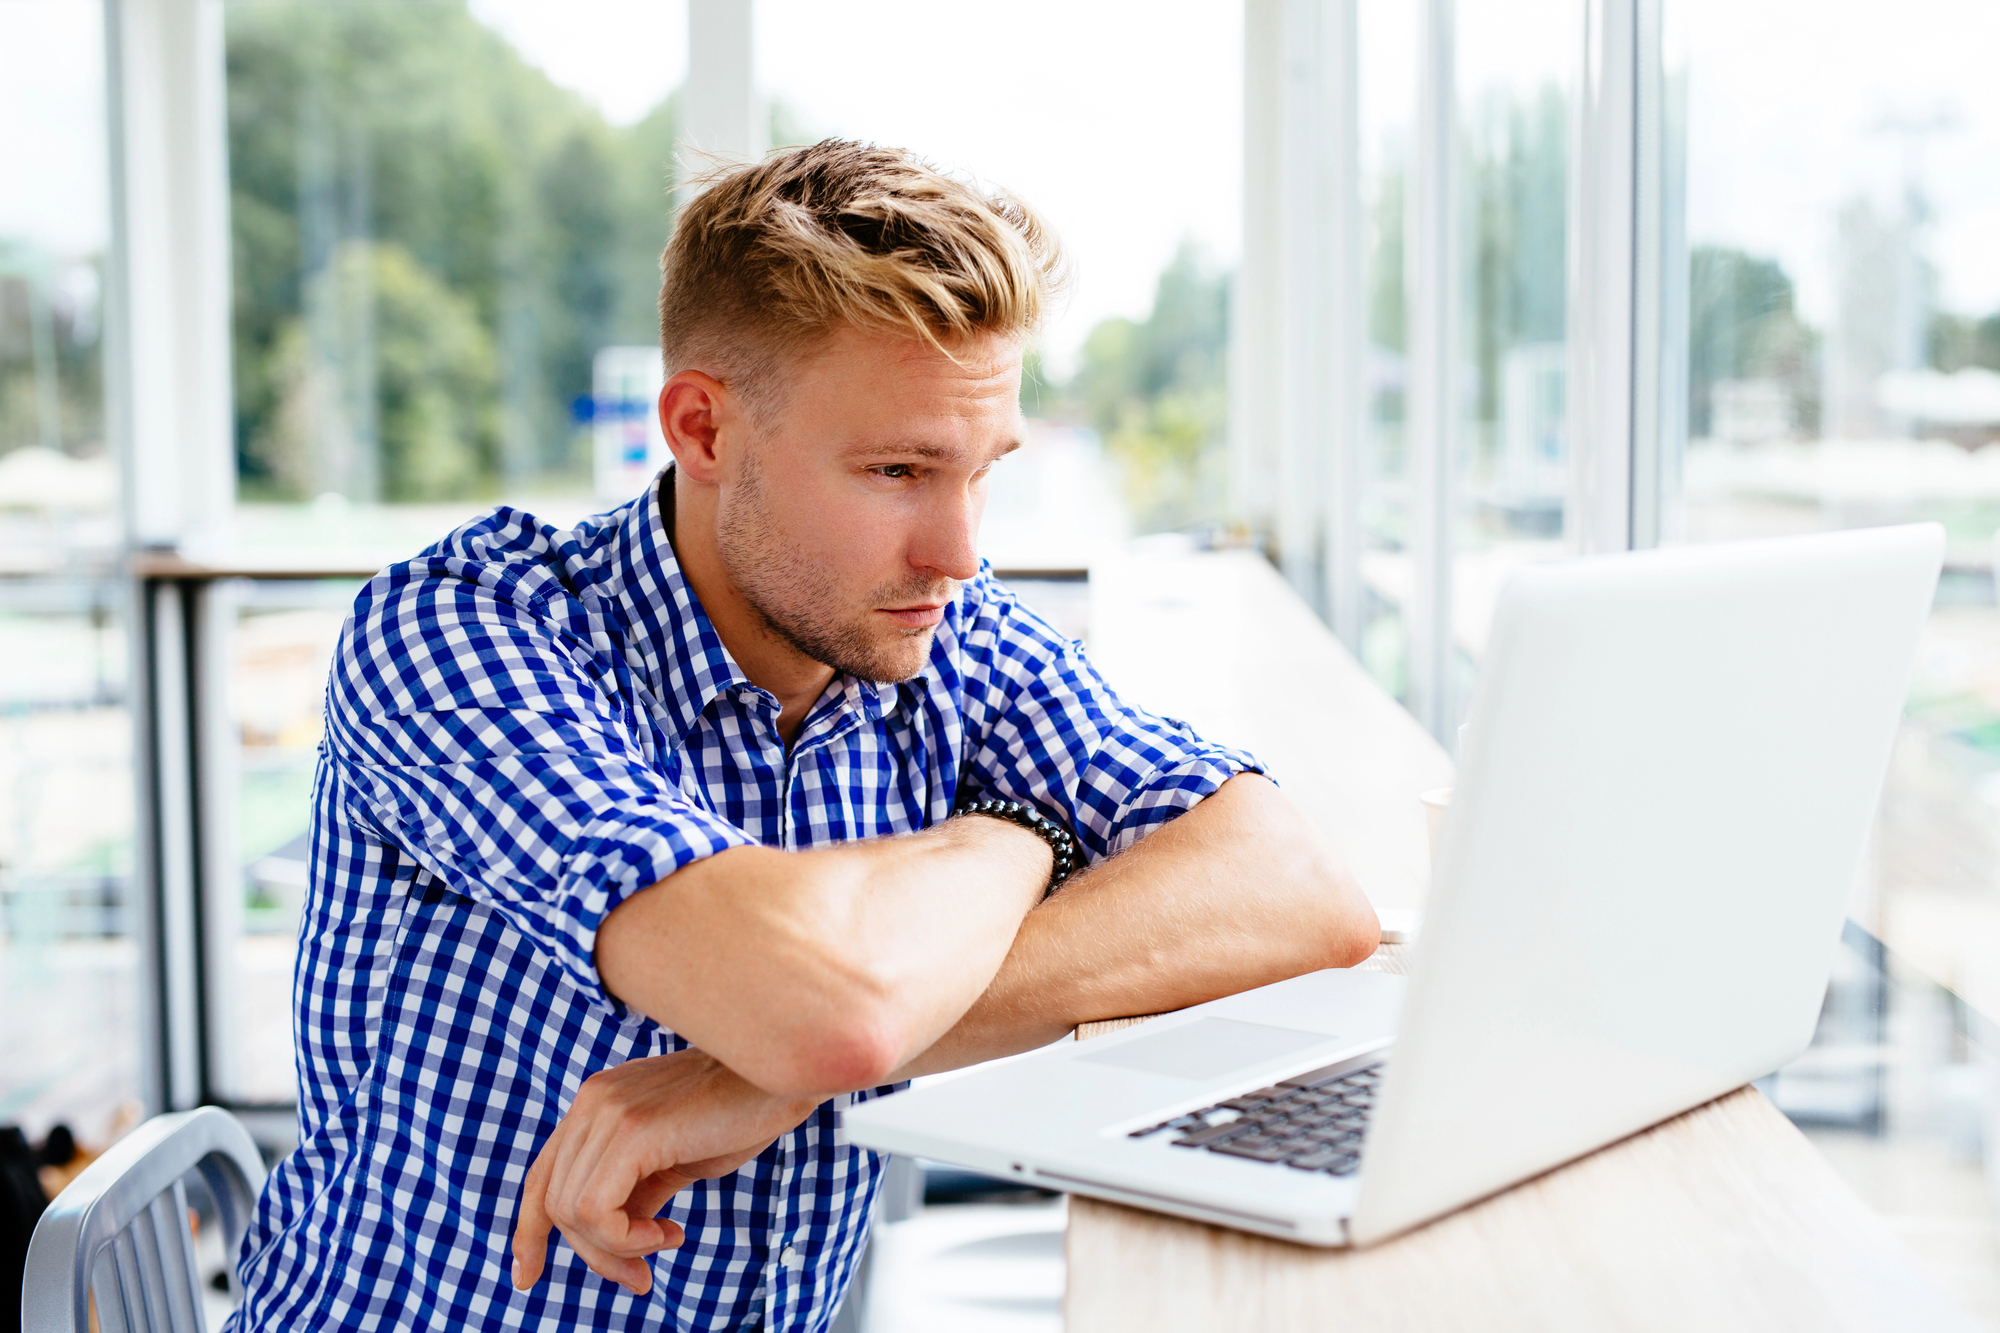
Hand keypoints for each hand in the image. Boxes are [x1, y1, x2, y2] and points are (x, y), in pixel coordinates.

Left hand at [510, 1048, 819, 1295]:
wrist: (781, 1078)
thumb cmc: (739, 1114)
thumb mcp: (674, 1158)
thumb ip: (636, 1189)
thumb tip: (616, 1240)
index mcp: (597, 1103)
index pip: (542, 1175)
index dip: (528, 1231)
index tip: (528, 1276)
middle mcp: (592, 1102)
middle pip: (555, 1204)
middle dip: (595, 1255)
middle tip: (641, 1278)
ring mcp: (608, 1112)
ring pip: (573, 1212)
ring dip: (617, 1250)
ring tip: (664, 1243)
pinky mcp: (632, 1130)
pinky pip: (596, 1211)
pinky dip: (627, 1239)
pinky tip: (669, 1232)